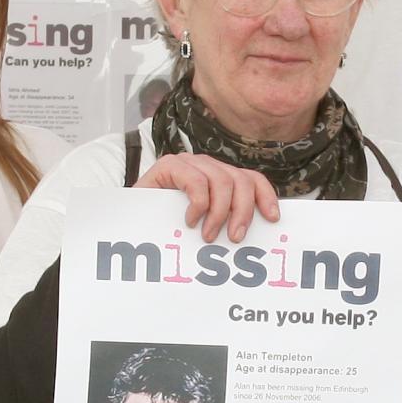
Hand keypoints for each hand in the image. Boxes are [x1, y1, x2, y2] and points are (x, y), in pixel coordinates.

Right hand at [135, 151, 279, 243]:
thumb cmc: (167, 228)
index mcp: (220, 178)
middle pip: (242, 181)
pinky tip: (190, 221)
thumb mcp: (203, 226)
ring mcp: (189, 163)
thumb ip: (224, 223)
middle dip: (243, 211)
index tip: (273, 219)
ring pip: (223, 181)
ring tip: (209, 236)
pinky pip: (196, 181)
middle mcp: (207, 167)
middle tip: (235, 238)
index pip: (253, 179)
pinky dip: (198, 204)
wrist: (129, 221)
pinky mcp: (169, 165)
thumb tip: (253, 238)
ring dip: (220, 213)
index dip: (266, 196)